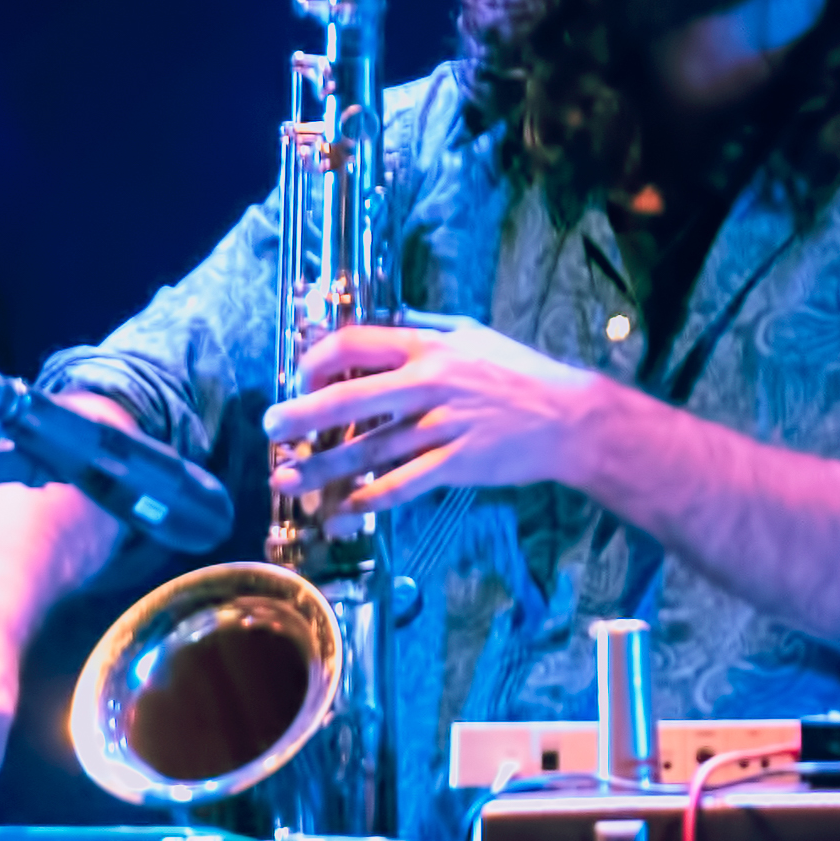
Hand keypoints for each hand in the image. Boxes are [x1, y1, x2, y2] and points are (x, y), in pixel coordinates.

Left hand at [263, 318, 608, 512]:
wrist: (569, 417)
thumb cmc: (519, 372)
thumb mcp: (470, 335)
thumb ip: (423, 331)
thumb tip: (381, 328)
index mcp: (426, 347)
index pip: (354, 345)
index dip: (316, 360)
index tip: (299, 377)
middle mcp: (427, 384)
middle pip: (346, 400)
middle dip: (299, 416)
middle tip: (270, 429)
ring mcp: (440, 427)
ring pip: (367, 451)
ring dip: (321, 468)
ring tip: (287, 479)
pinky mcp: (456, 464)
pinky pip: (402, 486)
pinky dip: (369, 501)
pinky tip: (342, 512)